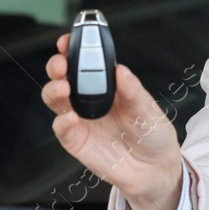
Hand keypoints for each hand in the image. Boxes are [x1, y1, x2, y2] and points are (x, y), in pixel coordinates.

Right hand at [41, 33, 183, 209]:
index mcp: (106, 85)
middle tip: (62, 64)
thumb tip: (119, 70)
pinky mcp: (76, 141)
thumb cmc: (152, 134)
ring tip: (64, 88)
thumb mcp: (148, 108)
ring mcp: (80, 119)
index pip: (83, 61)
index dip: (72, 48)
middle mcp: (89, 99)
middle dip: (56, 66)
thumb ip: (133, 90)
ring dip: (54, 90)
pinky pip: (61, 128)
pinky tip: (71, 118)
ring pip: (55, 99)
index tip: (68, 40)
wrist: (154, 169)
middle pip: (62, 76)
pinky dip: (62, 121)